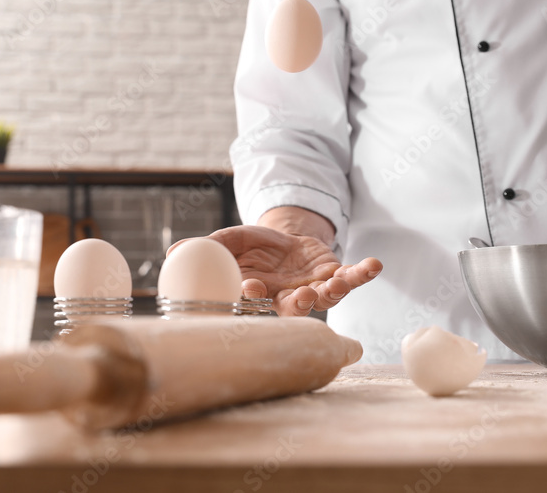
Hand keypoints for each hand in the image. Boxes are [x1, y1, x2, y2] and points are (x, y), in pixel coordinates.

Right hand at [167, 224, 381, 316]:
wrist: (284, 238)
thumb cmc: (254, 246)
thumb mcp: (231, 241)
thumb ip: (209, 248)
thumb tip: (171, 255)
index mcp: (262, 295)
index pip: (257, 299)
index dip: (255, 294)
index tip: (252, 285)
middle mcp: (290, 297)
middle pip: (296, 307)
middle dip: (300, 304)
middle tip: (300, 297)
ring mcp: (315, 288)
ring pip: (326, 296)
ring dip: (334, 290)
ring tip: (338, 281)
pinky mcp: (336, 274)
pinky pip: (352, 276)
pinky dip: (364, 273)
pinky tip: (375, 265)